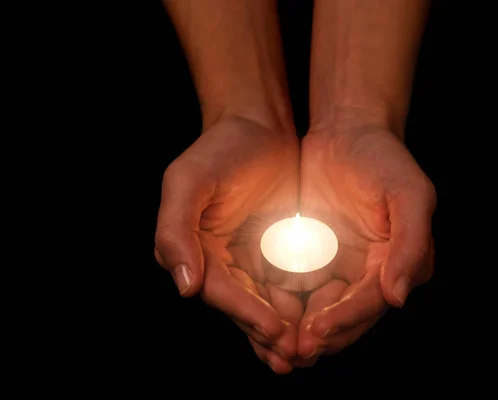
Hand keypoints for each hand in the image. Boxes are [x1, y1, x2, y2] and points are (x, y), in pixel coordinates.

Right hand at [154, 116, 302, 372]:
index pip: (219, 290)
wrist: (258, 126)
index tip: (274, 329)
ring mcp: (249, 259)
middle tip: (294, 357)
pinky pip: (288, 285)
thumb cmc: (219, 148)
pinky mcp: (276, 253)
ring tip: (307, 352)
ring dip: (285, 330)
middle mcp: (218, 262)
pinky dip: (301, 306)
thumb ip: (176, 230)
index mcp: (194, 250)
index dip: (245, 313)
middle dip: (267, 333)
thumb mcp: (188, 180)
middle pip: (243, 306)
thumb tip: (184, 287)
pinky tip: (320, 321)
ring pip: (266, 303)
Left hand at [295, 124, 435, 359]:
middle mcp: (373, 272)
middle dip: (321, 336)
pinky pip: (300, 289)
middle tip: (292, 352)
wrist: (346, 131)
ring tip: (276, 346)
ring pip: (321, 310)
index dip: (345, 319)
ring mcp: (343, 266)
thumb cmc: (383, 157)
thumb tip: (398, 297)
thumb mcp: (409, 192)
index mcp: (400, 262)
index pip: (371, 301)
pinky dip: (286, 305)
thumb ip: (410, 244)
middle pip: (347, 316)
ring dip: (301, 330)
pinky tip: (265, 315)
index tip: (316, 332)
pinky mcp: (316, 258)